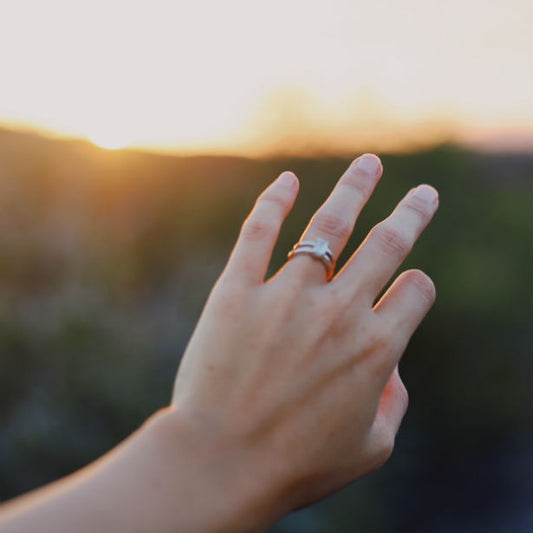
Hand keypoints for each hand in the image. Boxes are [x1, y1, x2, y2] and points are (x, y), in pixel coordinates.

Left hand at [171, 154, 438, 529]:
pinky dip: (272, 202)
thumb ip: (393, 402)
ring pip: (330, 225)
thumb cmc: (296, 466)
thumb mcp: (369, 448)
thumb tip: (390, 368)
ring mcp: (287, 296)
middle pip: (389, 244)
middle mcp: (339, 312)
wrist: (220, 466)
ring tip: (369, 164)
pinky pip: (258, 233)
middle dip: (413, 213)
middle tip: (424, 193)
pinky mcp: (237, 292)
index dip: (416, 287)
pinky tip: (286, 180)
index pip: (415, 291)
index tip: (406, 289)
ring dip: (355, 189)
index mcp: (377, 348)